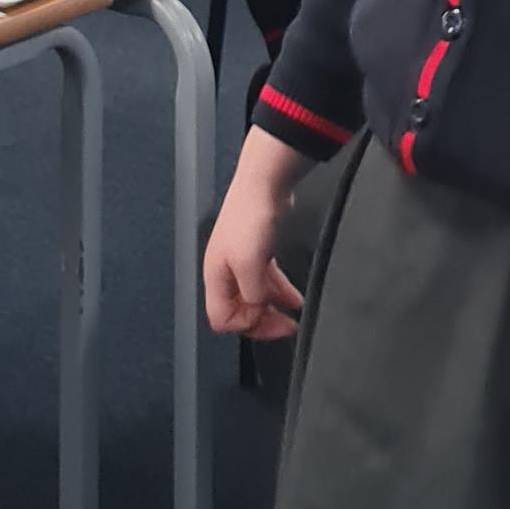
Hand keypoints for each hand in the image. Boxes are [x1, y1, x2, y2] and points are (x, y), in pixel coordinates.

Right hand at [202, 127, 307, 338]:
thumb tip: (260, 307)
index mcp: (216, 276)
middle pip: (238, 310)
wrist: (265, 183)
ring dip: (272, 308)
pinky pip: (266, 281)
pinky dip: (279, 292)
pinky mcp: (258, 250)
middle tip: (285, 325)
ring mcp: (241, 260)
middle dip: (261, 321)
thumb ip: (253, 293)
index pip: (221, 318)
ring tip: (292, 313)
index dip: (247, 325)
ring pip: (254, 297)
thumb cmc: (252, 215)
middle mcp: (225, 271)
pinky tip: (293, 297)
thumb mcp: (250, 264)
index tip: (272, 322)